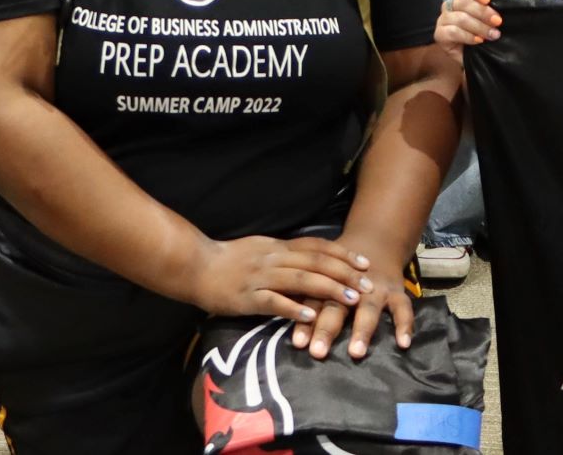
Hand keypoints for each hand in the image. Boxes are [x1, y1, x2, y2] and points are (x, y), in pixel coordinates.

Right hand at [186, 233, 371, 324]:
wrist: (195, 266)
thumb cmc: (228, 260)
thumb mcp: (260, 249)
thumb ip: (284, 255)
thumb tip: (311, 258)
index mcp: (277, 247)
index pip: (317, 247)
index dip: (342, 254)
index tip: (364, 263)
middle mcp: (273, 259)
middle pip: (316, 262)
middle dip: (345, 273)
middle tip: (367, 284)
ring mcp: (260, 277)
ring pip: (301, 279)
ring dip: (329, 289)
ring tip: (351, 299)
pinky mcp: (247, 297)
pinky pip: (273, 301)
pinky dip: (293, 307)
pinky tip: (310, 315)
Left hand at [299, 230, 414, 359]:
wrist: (375, 241)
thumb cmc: (338, 268)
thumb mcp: (319, 275)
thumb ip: (302, 296)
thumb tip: (278, 315)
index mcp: (328, 281)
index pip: (314, 303)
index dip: (306, 323)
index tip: (299, 344)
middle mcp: (351, 285)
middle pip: (337, 307)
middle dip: (327, 329)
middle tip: (318, 352)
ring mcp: (376, 288)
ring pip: (369, 308)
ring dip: (362, 329)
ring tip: (355, 352)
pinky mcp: (397, 290)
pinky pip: (403, 307)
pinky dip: (405, 324)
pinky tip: (404, 343)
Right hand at [436, 0, 502, 47]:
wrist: (483, 53)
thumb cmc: (487, 27)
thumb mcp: (491, 6)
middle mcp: (449, 4)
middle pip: (461, 1)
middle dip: (482, 12)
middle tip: (497, 22)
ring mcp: (442, 19)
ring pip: (459, 18)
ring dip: (479, 27)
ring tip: (493, 35)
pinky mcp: (439, 35)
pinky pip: (452, 32)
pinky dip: (467, 36)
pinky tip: (478, 41)